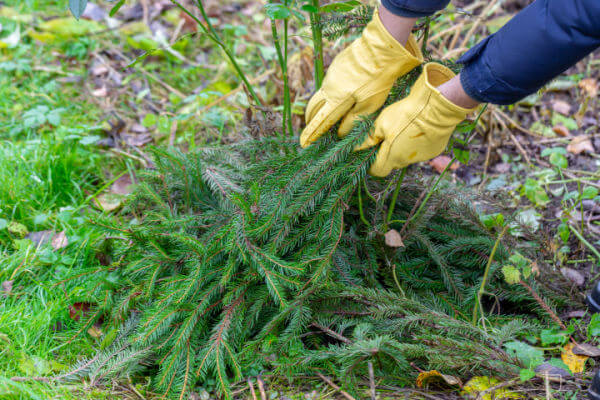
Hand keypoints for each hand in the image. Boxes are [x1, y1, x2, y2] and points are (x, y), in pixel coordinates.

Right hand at [300, 8, 422, 147]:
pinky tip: (342, 91)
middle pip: (313, 106)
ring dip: (322, 103)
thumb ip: (352, 120)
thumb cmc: (378, 80)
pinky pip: (330, 81)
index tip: (304, 143)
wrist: (382, 48)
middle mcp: (328, 87)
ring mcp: (331, 74)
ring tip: (327, 111)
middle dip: (311, 118)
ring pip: (323, 92)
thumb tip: (340, 132)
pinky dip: (332, 90)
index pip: (319, 121)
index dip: (311, 133)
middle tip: (311, 127)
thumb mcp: (369, 105)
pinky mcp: (338, 64)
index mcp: (335, 100)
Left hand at [357, 63, 477, 176]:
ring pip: (406, 156)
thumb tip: (355, 148)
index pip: (377, 171)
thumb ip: (369, 138)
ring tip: (403, 128)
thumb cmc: (406, 114)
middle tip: (385, 135)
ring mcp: (422, 157)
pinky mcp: (434, 150)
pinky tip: (417, 128)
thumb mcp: (381, 123)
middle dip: (386, 153)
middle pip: (391, 163)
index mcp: (392, 157)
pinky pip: (420, 150)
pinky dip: (416, 143)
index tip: (369, 151)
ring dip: (401, 147)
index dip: (370, 163)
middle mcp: (407, 162)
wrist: (437, 107)